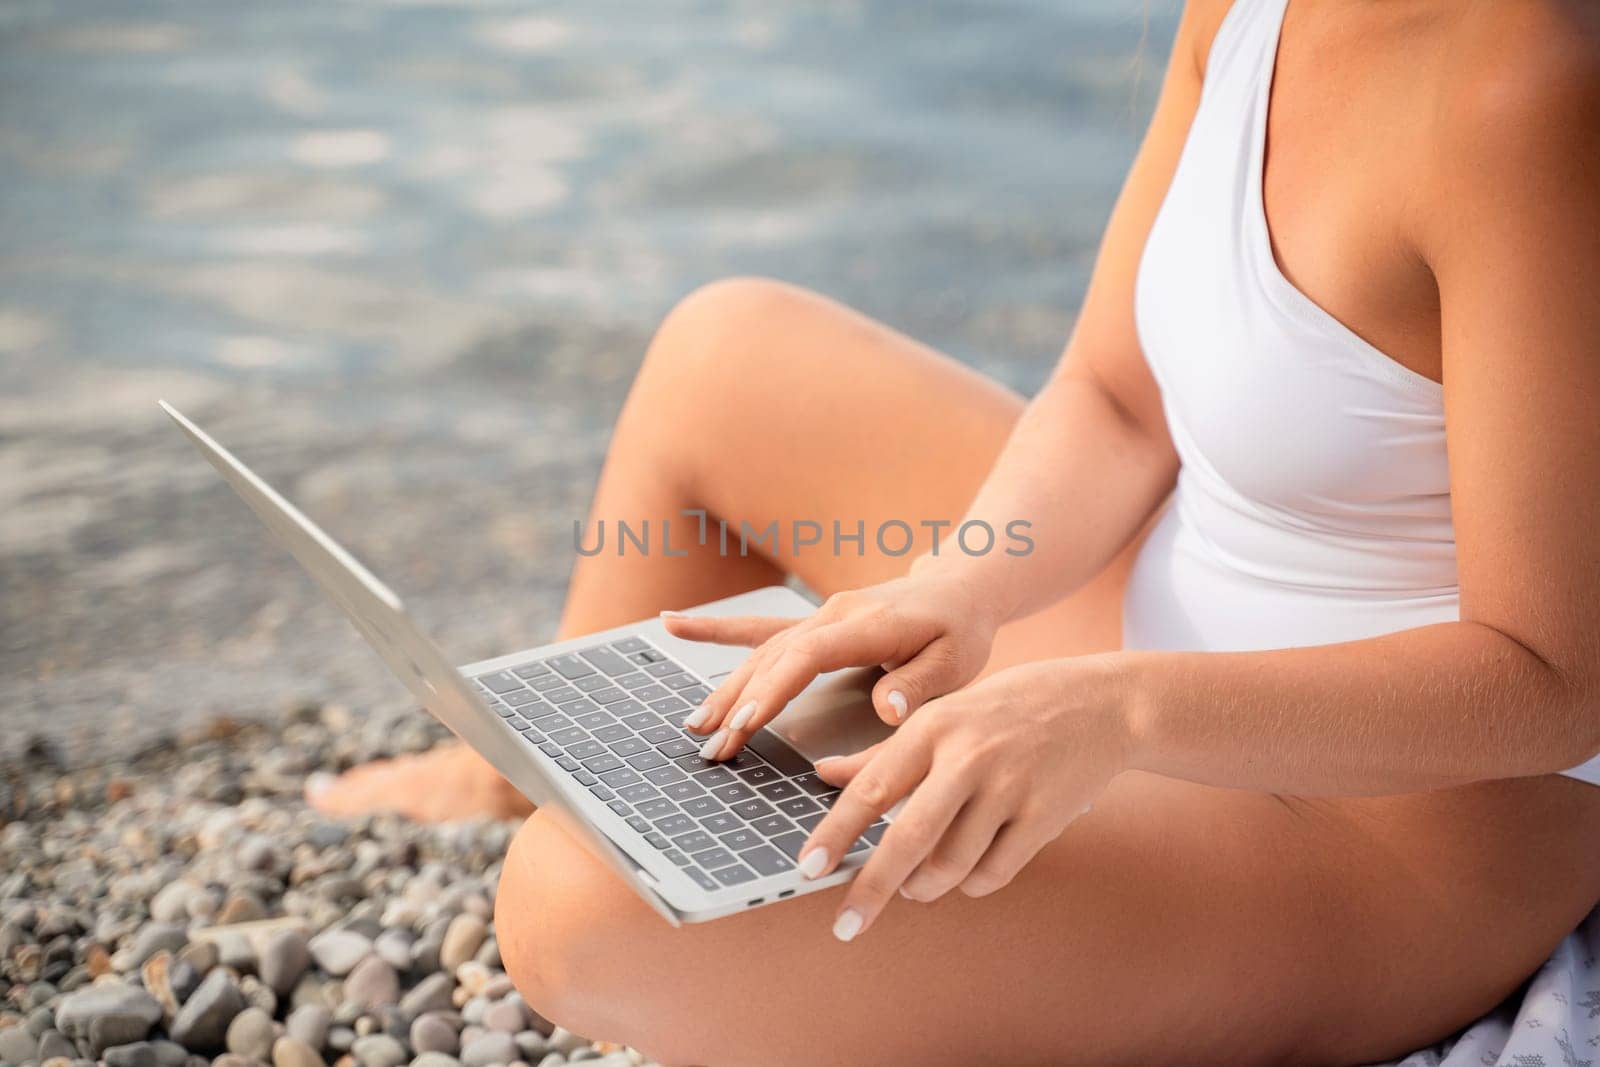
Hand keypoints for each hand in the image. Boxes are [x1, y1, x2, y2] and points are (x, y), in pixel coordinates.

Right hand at [661, 562, 1007, 759]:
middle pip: (773, 658)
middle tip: (712, 747)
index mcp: (867, 623)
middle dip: (739, 702)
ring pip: (760, 652)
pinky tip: (671, 623)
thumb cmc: (961, 630)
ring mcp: (818, 616)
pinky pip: (756, 629)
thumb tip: (887, 709)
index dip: (774, 689)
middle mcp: (833, 615)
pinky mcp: (810, 623)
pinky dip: (714, 629)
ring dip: (726, 688)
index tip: (746, 724)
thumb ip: (921, 684)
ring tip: (696, 725)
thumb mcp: (958, 661)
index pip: (808, 656)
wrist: (960, 588)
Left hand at [796, 655, 1134, 940]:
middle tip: (846, 924)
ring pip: (951, 865)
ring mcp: (1009, 789)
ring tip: (913, 887)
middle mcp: (968, 757)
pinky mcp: (1043, 818)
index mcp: (934, 727)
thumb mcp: (944, 713)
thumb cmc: (1011, 707)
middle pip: (908, 838)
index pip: (872, 788)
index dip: (835, 833)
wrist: (1103, 705)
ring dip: (923, 887)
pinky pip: (992, 872)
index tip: (808, 868)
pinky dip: (970, 883)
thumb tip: (821, 774)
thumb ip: (884, 751)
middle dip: (871, 888)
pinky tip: (964, 873)